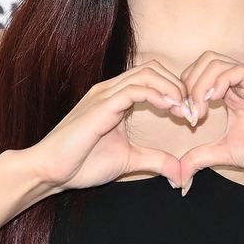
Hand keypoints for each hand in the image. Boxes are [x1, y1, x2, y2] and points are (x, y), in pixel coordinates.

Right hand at [19, 61, 187, 192]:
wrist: (50, 171)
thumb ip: (155, 161)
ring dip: (172, 89)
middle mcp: (111, 90)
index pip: (153, 77)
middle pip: (154, 69)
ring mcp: (105, 94)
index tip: (192, 114)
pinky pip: (135, 89)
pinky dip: (158, 95)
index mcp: (116, 98)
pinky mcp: (101, 104)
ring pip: (148, 73)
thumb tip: (180, 174)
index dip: (176, 91)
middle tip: (193, 110)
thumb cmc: (81, 163)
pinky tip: (170, 108)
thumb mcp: (129, 160)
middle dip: (179, 86)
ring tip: (185, 110)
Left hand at [175, 51, 243, 195]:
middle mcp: (240, 81)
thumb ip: (200, 157)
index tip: (181, 117)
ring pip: (214, 61)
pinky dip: (217, 83)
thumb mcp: (226, 154)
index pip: (198, 73)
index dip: (183, 91)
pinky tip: (212, 103)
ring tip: (198, 112)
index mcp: (231, 92)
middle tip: (186, 113)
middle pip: (203, 60)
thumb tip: (178, 175)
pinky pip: (235, 70)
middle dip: (187, 84)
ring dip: (198, 85)